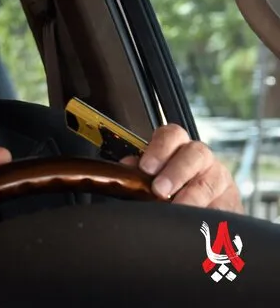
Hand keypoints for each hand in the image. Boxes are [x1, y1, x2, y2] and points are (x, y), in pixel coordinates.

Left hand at [121, 124, 243, 213]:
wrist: (207, 217)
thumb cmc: (172, 193)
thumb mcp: (154, 179)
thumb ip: (139, 172)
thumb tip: (126, 167)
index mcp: (179, 148)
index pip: (171, 135)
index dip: (159, 148)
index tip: (146, 167)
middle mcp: (202, 159)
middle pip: (195, 154)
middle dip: (176, 172)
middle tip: (160, 190)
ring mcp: (220, 180)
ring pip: (210, 182)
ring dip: (192, 197)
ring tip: (177, 210)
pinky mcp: (233, 204)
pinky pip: (224, 208)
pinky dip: (209, 216)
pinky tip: (197, 223)